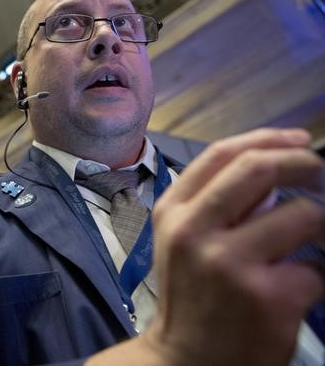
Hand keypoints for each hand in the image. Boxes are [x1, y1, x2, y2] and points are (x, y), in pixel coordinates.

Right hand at [146, 128, 324, 365]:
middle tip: (320, 171)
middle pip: (260, 168)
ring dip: (317, 225)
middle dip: (304, 163)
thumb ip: (213, 203)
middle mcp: (195, 231)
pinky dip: (313, 277)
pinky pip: (316, 268)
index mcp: (173, 212)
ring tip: (304, 247)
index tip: (298, 141)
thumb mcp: (182, 241)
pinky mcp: (268, 297)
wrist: (187, 360)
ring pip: (303, 214)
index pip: (221, 155)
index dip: (267, 139)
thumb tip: (273, 170)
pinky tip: (292, 293)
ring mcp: (231, 263)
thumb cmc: (191, 295)